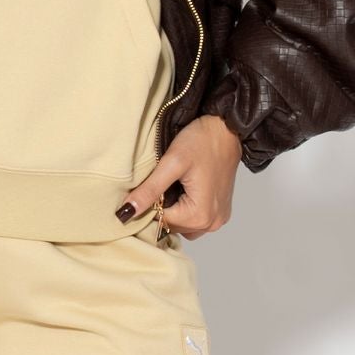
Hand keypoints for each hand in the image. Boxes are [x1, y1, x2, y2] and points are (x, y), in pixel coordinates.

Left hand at [116, 113, 242, 238]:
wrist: (227, 129)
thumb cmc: (202, 141)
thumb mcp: (172, 163)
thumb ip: (150, 190)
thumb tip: (126, 213)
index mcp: (200, 215)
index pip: (161, 222)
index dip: (150, 205)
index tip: (150, 185)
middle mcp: (212, 223)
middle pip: (173, 226)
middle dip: (162, 208)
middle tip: (162, 182)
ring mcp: (218, 219)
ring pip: (183, 225)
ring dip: (174, 210)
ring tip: (174, 185)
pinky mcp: (221, 211)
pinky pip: (196, 219)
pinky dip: (186, 209)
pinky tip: (184, 189)